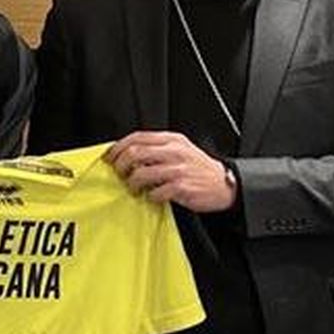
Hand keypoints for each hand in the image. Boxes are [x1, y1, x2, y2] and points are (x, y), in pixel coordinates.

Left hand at [105, 131, 236, 212]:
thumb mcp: (180, 149)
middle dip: (121, 166)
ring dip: (132, 183)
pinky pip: (155, 192)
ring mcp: (178, 169)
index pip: (137, 137)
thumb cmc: (198, 168)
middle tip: (120, 175)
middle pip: (134, 153)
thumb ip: (158, 148)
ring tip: (135, 188)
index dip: (118, 147)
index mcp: (171, 139)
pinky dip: (149, 196)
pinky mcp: (181, 187)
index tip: (110, 158)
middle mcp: (174, 151)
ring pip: (141, 173)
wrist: (223, 183)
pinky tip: (153, 196)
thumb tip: (127, 153)